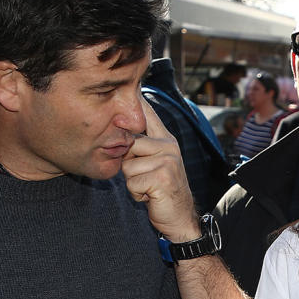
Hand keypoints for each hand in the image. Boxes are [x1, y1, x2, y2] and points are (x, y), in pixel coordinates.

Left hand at [122, 98, 198, 241]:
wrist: (179, 217)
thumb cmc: (161, 191)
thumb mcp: (154, 164)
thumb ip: (140, 148)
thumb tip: (118, 133)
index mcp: (165, 140)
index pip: (148, 114)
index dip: (137, 99)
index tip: (132, 81)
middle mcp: (168, 145)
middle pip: (129, 144)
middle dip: (128, 165)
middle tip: (145, 177)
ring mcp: (168, 160)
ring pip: (128, 166)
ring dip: (132, 182)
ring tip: (148, 187)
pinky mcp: (163, 176)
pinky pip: (132, 182)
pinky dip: (136, 193)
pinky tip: (150, 195)